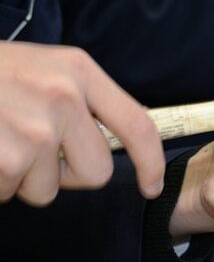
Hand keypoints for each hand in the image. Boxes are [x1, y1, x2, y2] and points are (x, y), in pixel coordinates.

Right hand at [0, 42, 164, 204]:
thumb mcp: (42, 68)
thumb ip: (81, 102)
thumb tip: (108, 151)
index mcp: (79, 71)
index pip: (136, 125)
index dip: (151, 162)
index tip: (152, 187)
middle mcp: (64, 97)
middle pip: (97, 173)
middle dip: (66, 175)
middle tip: (30, 150)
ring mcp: (34, 129)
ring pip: (48, 190)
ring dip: (21, 179)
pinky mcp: (6, 158)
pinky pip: (10, 193)